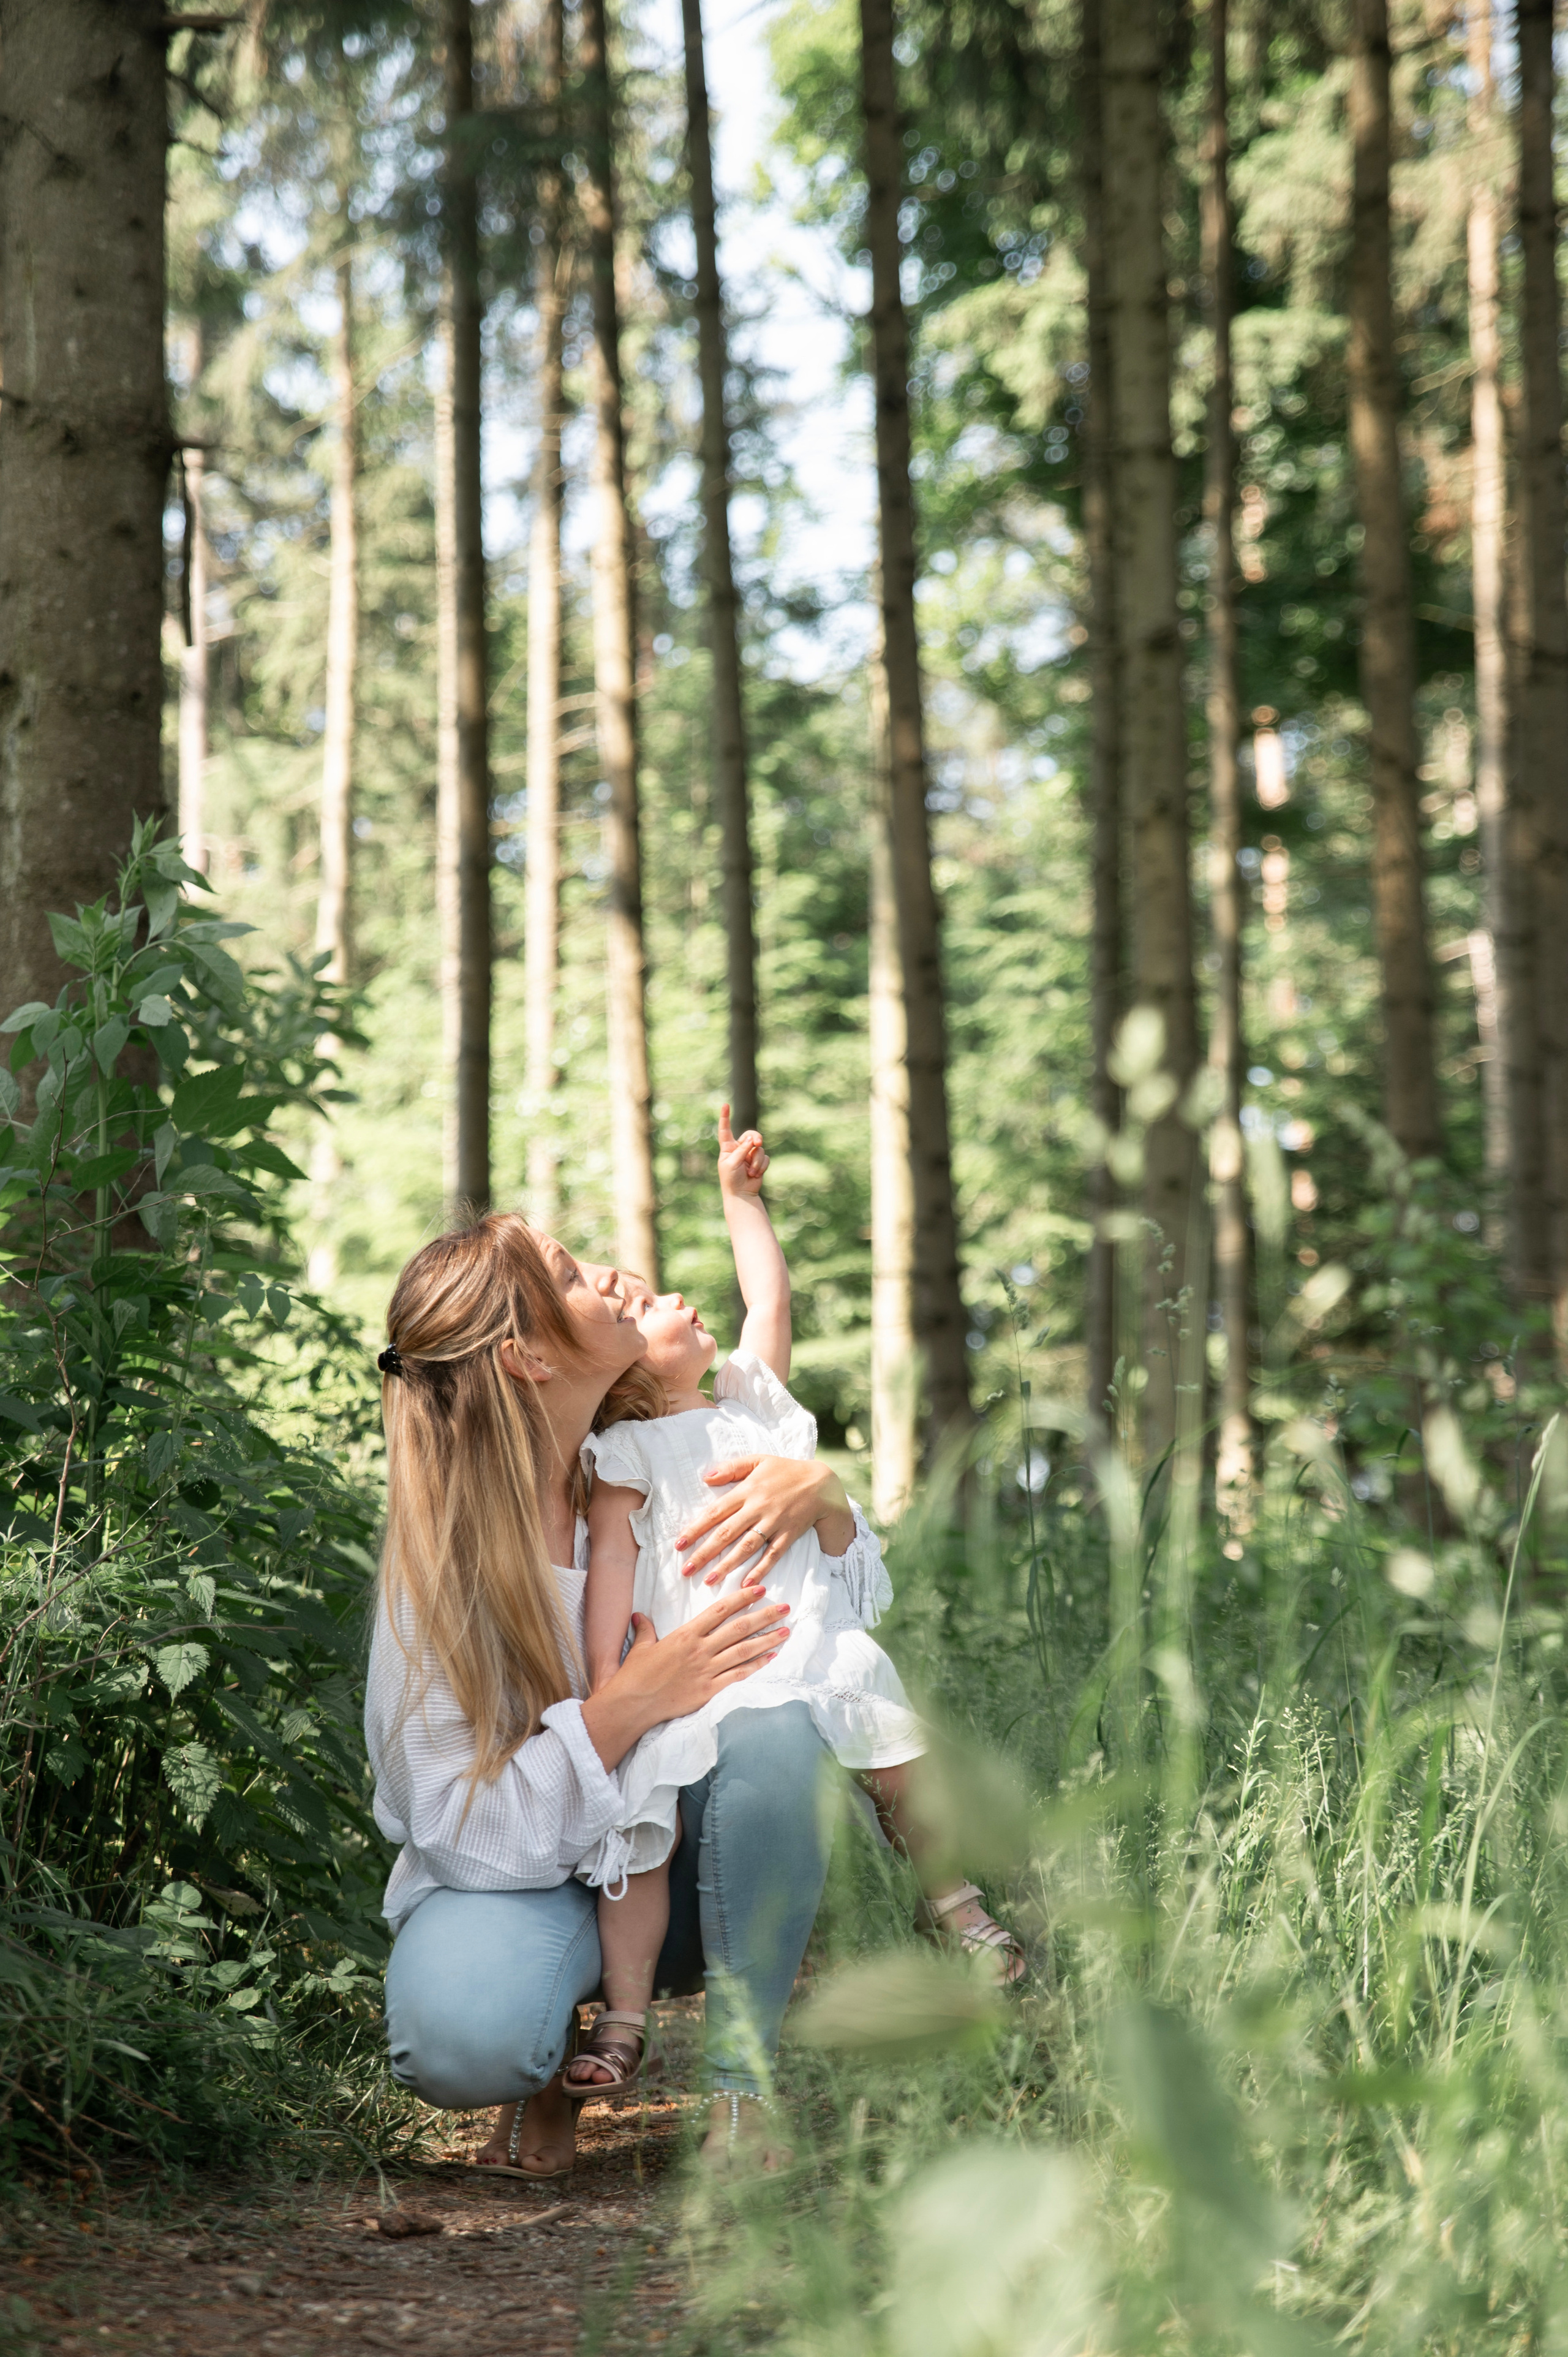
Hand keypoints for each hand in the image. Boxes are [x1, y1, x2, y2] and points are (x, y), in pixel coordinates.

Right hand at [579, 1586, 790, 1769]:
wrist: (632, 1704)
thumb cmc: (635, 1675)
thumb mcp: (641, 1647)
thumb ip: (645, 1629)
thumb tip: (640, 1616)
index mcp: (685, 1634)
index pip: (720, 1610)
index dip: (741, 1599)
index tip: (759, 1590)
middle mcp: (700, 1649)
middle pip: (739, 1628)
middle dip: (764, 1616)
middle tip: (785, 1607)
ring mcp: (706, 1670)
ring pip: (744, 1650)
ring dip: (767, 1640)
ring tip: (785, 1631)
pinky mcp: (709, 1691)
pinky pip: (738, 1676)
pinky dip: (756, 1666)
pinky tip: (771, 1658)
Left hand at [676, 1453, 852, 1584]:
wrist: (822, 1483)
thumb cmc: (786, 1471)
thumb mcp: (759, 1460)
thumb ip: (732, 1468)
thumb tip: (706, 1477)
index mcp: (747, 1490)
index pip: (716, 1512)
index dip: (696, 1529)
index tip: (678, 1544)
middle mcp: (758, 1507)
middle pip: (726, 1533)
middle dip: (704, 1553)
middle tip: (685, 1570)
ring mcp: (774, 1522)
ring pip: (746, 1547)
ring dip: (727, 1565)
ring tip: (708, 1580)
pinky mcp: (789, 1535)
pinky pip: (773, 1555)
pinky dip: (760, 1569)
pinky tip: (745, 1584)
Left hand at [717, 1102, 767, 1198]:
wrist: (741, 1194)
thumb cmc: (731, 1179)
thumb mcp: (732, 1163)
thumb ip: (742, 1149)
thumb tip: (752, 1139)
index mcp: (727, 1148)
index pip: (725, 1130)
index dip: (725, 1117)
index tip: (725, 1105)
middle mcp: (739, 1149)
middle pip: (750, 1135)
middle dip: (756, 1138)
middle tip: (758, 1143)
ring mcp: (750, 1155)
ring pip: (759, 1149)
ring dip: (756, 1161)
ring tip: (751, 1172)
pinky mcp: (759, 1162)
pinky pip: (765, 1158)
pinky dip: (761, 1166)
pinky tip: (755, 1175)